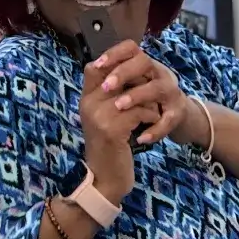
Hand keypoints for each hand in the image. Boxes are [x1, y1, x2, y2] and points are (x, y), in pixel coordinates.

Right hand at [79, 56, 156, 203]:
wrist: (107, 178)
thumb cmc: (111, 146)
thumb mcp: (106, 117)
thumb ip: (111, 95)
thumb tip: (129, 69)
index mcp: (85, 99)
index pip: (93, 66)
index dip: (113, 61)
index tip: (134, 70)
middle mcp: (88, 104)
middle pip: (116, 76)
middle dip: (139, 82)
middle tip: (150, 94)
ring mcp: (98, 117)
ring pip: (132, 94)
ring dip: (148, 102)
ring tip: (152, 111)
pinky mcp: (112, 130)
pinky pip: (139, 111)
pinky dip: (151, 116)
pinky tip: (151, 124)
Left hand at [93, 41, 191, 148]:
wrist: (174, 115)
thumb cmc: (146, 96)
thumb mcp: (132, 84)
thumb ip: (114, 76)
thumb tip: (91, 69)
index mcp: (145, 64)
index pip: (131, 48)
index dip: (115, 54)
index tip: (99, 64)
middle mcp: (160, 73)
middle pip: (144, 63)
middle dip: (123, 73)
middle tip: (106, 87)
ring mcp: (171, 92)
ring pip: (156, 88)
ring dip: (136, 97)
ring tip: (118, 107)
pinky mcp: (177, 113)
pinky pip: (167, 120)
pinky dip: (154, 130)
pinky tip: (140, 138)